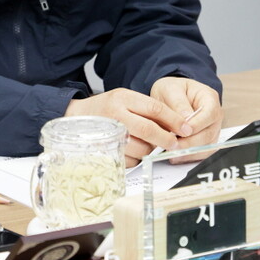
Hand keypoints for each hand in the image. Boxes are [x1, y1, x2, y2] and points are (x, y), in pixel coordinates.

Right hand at [65, 88, 189, 166]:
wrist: (74, 118)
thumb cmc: (104, 109)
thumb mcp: (124, 99)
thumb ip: (146, 110)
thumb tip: (174, 126)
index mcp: (123, 98)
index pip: (155, 108)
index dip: (174, 120)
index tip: (186, 128)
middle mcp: (115, 114)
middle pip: (149, 129)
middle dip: (167, 139)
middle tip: (175, 143)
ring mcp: (109, 133)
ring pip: (141, 148)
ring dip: (150, 150)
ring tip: (147, 145)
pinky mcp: (105, 151)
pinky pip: (129, 160)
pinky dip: (136, 159)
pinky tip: (131, 151)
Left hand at [150, 77, 221, 162]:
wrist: (170, 95)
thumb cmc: (172, 90)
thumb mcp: (171, 89)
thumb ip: (178, 103)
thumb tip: (186, 119)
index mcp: (209, 98)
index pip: (210, 114)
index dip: (197, 125)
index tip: (181, 131)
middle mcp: (214, 116)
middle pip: (208, 133)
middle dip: (190, 142)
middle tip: (173, 146)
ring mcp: (211, 129)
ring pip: (206, 146)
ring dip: (189, 152)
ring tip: (172, 154)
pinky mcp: (205, 141)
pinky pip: (201, 152)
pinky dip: (189, 156)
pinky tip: (175, 157)